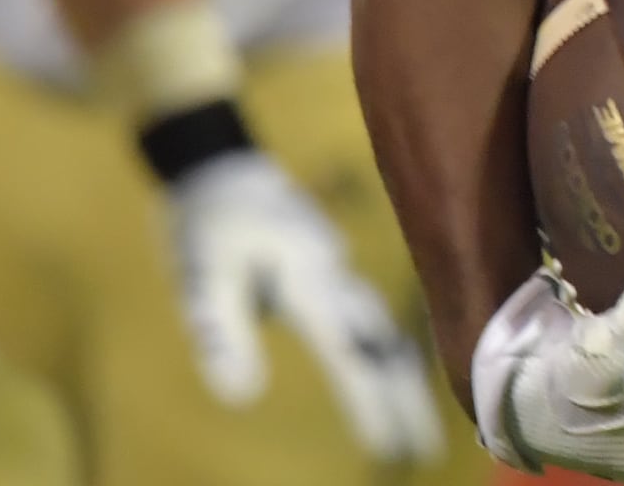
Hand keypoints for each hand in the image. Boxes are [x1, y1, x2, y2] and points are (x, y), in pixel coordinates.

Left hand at [167, 147, 446, 462]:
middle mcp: (338, 276)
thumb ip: (221, 334)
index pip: (347, 350)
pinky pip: (377, 326)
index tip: (388, 448)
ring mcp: (342, 275)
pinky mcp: (336, 279)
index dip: (369, 401)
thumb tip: (244, 401)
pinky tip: (400, 384)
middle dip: (406, 399)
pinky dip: (394, 360)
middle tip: (424, 454)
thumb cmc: (207, 224)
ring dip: (406, 384)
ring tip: (421, 435)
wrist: (223, 168)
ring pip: (388, 334)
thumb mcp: (200, 277)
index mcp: (311, 276)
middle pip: (386, 344)